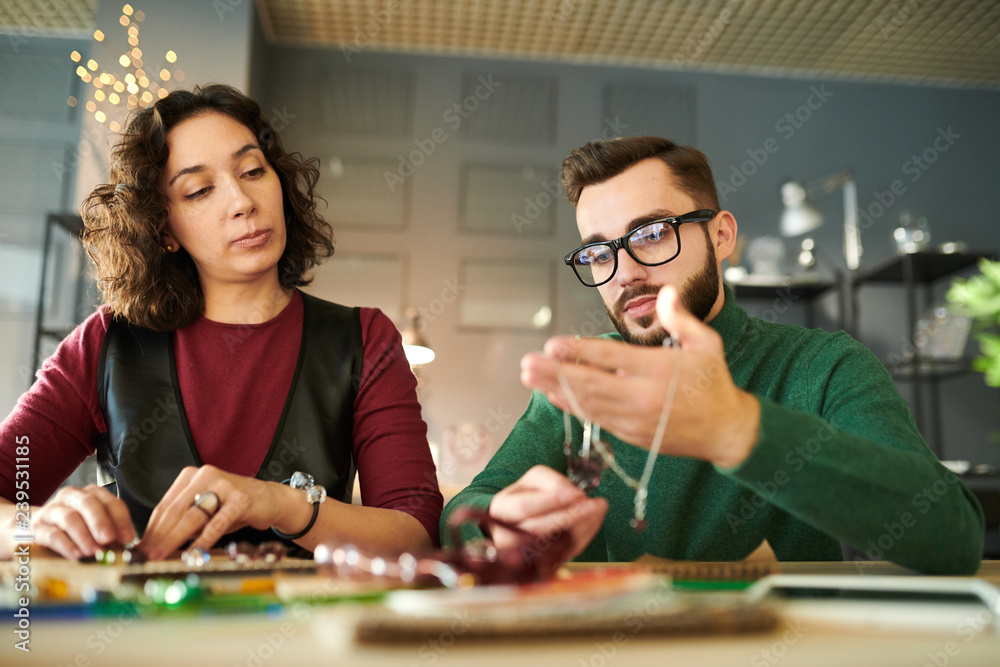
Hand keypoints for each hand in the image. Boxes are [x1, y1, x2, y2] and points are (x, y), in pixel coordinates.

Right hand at [27, 485, 135, 559]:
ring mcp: (51, 511)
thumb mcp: (91, 529)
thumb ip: (107, 534)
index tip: (128, 538)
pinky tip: (75, 554)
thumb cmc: (68, 530)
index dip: (121, 520)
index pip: (110, 502)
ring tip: (93, 551)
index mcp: (90, 495)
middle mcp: (71, 498)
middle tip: (109, 539)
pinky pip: (51, 534)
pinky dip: (65, 544)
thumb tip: (124, 548)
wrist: (30, 531)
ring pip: (69, 518)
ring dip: (84, 535)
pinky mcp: (36, 528)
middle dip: (101, 522)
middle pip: (88, 504)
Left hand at [138, 465, 306, 560]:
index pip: (164, 506)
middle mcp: (205, 475)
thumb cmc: (233, 507)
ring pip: (192, 517)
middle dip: (158, 537)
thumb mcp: (205, 510)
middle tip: (146, 557)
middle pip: (175, 511)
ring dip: (174, 540)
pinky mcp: (240, 499)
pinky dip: (204, 540)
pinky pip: (217, 523)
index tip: (140, 550)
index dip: (151, 530)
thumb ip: (183, 521)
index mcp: (191, 476)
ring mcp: (223, 485)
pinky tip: (194, 553)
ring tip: (162, 556)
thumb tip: (155, 546)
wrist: (270, 499)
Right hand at [487, 465, 607, 563]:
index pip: (524, 507)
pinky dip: (582, 538)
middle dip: (571, 515)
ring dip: (581, 527)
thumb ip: (553, 484)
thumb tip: (577, 496)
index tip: (577, 493)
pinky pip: (563, 553)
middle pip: (539, 527)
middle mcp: (507, 534)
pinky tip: (593, 523)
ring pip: (553, 543)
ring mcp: (523, 553)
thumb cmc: (528, 497)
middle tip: (595, 504)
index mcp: (501, 509)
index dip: (551, 501)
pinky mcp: (540, 563)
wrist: (516, 524)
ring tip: (598, 510)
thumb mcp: (533, 482)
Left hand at [520, 286, 759, 467]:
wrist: (726, 431)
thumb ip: (681, 318)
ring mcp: (634, 419)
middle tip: (527, 363)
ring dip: (556, 389)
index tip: (552, 344)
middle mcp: (642, 396)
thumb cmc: (714, 383)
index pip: (610, 358)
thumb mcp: (706, 344)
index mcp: (658, 370)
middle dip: (555, 373)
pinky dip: (573, 407)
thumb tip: (665, 292)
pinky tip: (553, 396)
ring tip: (530, 378)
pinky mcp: (631, 434)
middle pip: (590, 383)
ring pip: (588, 403)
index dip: (579, 351)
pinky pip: (596, 419)